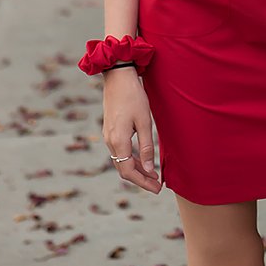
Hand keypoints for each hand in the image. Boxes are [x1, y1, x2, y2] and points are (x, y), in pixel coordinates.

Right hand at [102, 68, 161, 193]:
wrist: (118, 76)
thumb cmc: (133, 96)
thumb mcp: (144, 121)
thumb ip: (147, 147)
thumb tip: (150, 170)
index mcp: (118, 141)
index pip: (129, 171)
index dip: (143, 182)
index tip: (157, 188)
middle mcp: (110, 141)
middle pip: (124, 169)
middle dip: (141, 179)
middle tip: (157, 185)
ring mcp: (108, 135)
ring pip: (121, 161)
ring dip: (136, 170)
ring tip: (152, 175)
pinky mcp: (110, 130)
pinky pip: (119, 152)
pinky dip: (131, 159)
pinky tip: (142, 159)